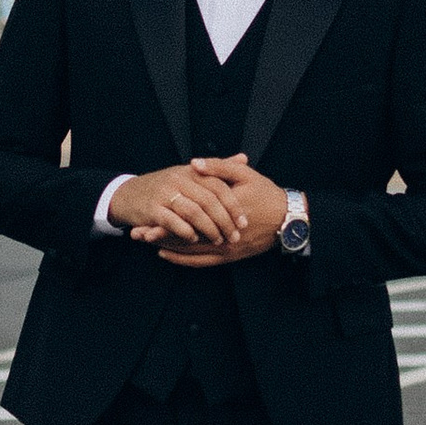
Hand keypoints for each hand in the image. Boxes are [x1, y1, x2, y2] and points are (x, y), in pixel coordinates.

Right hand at [105, 161, 251, 249]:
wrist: (128, 194)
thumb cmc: (165, 187)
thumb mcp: (190, 173)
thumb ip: (217, 168)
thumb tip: (243, 158)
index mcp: (191, 171)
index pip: (219, 186)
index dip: (233, 205)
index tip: (244, 222)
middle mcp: (178, 179)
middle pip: (209, 200)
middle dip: (224, 221)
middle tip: (234, 236)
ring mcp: (164, 194)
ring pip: (193, 212)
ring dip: (208, 229)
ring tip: (218, 240)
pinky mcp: (152, 208)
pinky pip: (173, 222)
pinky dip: (186, 232)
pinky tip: (193, 239)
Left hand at [156, 155, 286, 269]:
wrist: (289, 219)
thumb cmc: (267, 194)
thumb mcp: (245, 174)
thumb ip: (219, 167)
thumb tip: (194, 163)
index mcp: (224, 210)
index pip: (188, 217)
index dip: (164, 218)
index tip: (145, 217)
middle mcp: (222, 233)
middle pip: (183, 236)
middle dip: (158, 234)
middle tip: (136, 233)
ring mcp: (226, 247)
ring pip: (190, 251)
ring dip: (166, 247)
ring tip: (145, 242)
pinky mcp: (230, 255)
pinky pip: (202, 261)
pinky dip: (183, 260)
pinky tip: (167, 254)